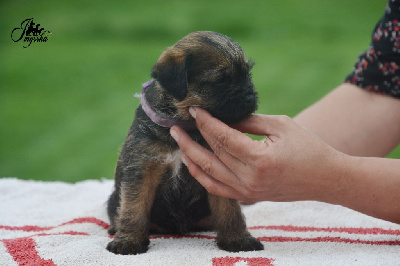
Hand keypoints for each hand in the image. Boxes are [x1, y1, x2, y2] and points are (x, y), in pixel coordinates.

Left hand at [170, 107, 345, 202]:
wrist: (325, 179)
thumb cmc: (308, 147)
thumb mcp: (280, 126)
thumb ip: (249, 121)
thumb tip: (223, 117)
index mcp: (260, 159)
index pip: (222, 137)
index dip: (206, 122)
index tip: (194, 110)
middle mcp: (250, 179)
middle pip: (211, 155)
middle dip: (190, 139)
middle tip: (175, 126)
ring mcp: (247, 192)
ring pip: (209, 174)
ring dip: (191, 157)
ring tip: (179, 142)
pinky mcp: (248, 197)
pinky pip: (217, 188)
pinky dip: (202, 176)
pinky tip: (192, 163)